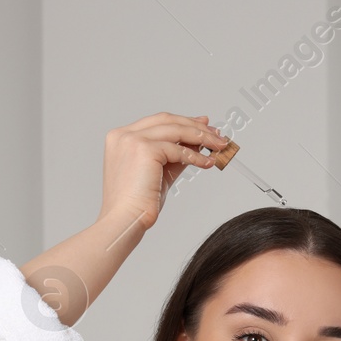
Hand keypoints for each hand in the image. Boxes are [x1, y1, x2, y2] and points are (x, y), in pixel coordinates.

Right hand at [98, 112, 228, 231]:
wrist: (126, 220)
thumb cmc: (138, 204)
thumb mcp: (159, 172)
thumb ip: (175, 155)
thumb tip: (197, 144)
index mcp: (121, 137)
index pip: (157, 122)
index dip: (183, 121)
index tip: (202, 125)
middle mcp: (124, 135)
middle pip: (167, 120)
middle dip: (195, 126)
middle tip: (217, 134)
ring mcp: (132, 140)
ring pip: (176, 131)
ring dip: (201, 137)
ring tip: (219, 146)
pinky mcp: (144, 149)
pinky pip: (178, 149)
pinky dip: (196, 156)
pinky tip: (207, 162)